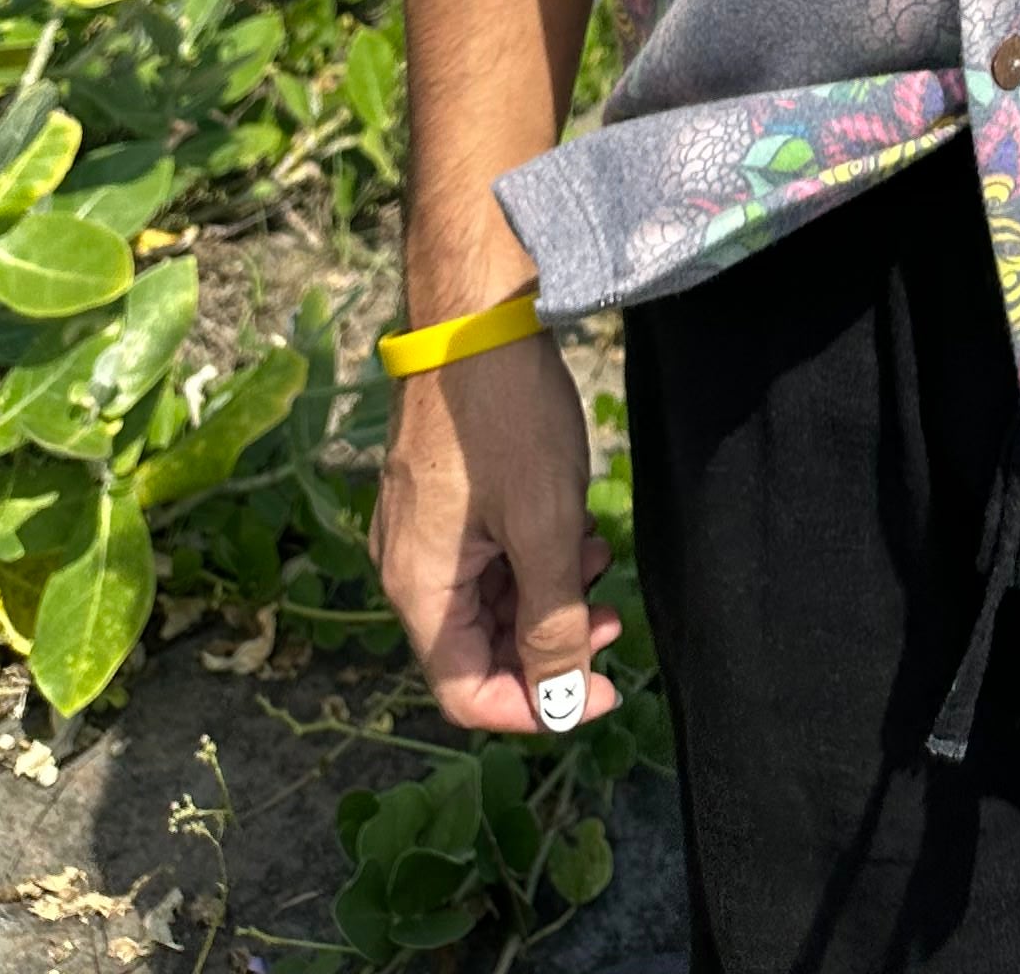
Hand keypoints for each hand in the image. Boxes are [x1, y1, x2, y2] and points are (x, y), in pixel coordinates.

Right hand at [372, 328, 623, 735]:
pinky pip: (486, 555)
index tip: (601, 690)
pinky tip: (577, 525)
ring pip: (488, 600)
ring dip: (549, 595)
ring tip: (600, 558)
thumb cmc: (505, 415)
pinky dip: (533, 555)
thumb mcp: (546, 526)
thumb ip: (553, 621)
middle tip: (612, 616)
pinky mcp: (441, 493)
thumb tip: (561, 704)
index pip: (465, 693)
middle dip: (550, 645)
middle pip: (477, 649)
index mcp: (418, 588)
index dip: (535, 707)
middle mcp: (406, 566)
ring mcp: (421, 527)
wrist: (475, 311)